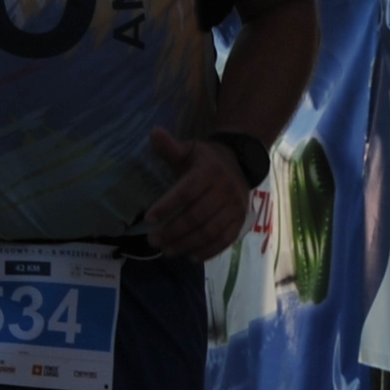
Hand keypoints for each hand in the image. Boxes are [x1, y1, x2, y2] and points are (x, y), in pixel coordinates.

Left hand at [141, 128, 258, 263]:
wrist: (240, 162)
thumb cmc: (206, 159)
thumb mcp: (189, 149)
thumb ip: (171, 147)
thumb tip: (154, 133)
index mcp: (209, 171)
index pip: (186, 192)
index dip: (167, 206)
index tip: (149, 219)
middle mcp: (225, 189)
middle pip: (197, 216)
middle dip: (173, 231)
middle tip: (154, 240)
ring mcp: (235, 207)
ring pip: (210, 231)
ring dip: (188, 244)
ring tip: (168, 251)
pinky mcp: (241, 220)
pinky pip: (226, 239)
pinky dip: (209, 251)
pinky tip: (191, 257)